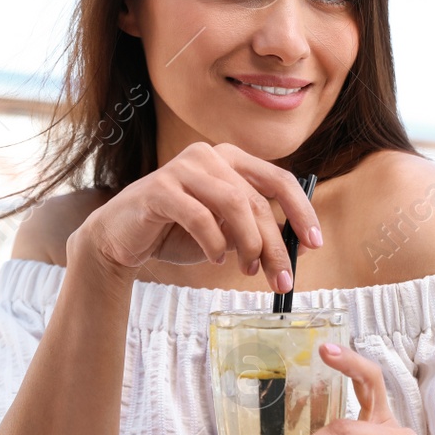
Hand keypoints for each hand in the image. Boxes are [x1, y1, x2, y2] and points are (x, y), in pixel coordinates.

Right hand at [70, 141, 320, 291]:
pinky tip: (215, 259)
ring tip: (247, 270)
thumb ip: (257, 229)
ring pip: (234, 205)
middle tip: (282, 279)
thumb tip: (297, 247)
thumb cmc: (179, 233)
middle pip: (258, 201)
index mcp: (232, 160)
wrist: (120, 238)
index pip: (279, 180)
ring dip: (248, 244)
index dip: (301, 212)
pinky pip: (199, 216)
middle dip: (275, 245)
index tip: (314, 244)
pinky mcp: (159, 188)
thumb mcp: (226, 230)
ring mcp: (183, 168)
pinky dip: (214, 243)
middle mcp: (210, 155)